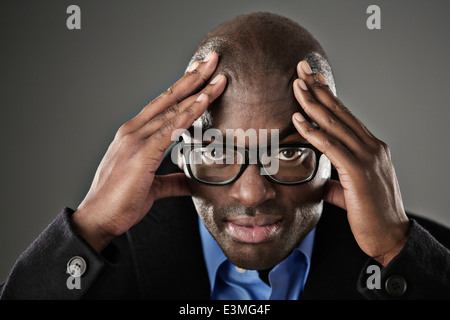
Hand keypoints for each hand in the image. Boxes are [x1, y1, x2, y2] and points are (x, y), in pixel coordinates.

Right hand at [72, 52, 226, 251]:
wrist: (99, 218)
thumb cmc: (121, 201)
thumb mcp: (154, 186)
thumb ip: (174, 180)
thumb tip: (192, 180)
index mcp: (135, 135)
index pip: (163, 105)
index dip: (184, 87)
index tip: (201, 72)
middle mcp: (134, 130)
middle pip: (170, 98)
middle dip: (193, 77)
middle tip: (213, 59)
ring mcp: (136, 139)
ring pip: (173, 109)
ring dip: (198, 90)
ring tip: (217, 74)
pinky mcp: (142, 153)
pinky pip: (170, 129)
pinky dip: (189, 113)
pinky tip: (204, 100)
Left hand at [292, 61, 409, 265]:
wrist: (389, 236)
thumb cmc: (371, 214)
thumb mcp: (351, 190)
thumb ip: (337, 181)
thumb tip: (323, 182)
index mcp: (371, 147)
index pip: (345, 115)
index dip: (327, 95)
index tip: (312, 79)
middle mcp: (372, 146)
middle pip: (340, 112)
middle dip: (319, 89)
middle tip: (301, 69)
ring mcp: (367, 157)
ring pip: (335, 124)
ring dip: (312, 104)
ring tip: (296, 86)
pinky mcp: (359, 172)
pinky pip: (331, 147)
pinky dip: (313, 132)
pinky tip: (298, 120)